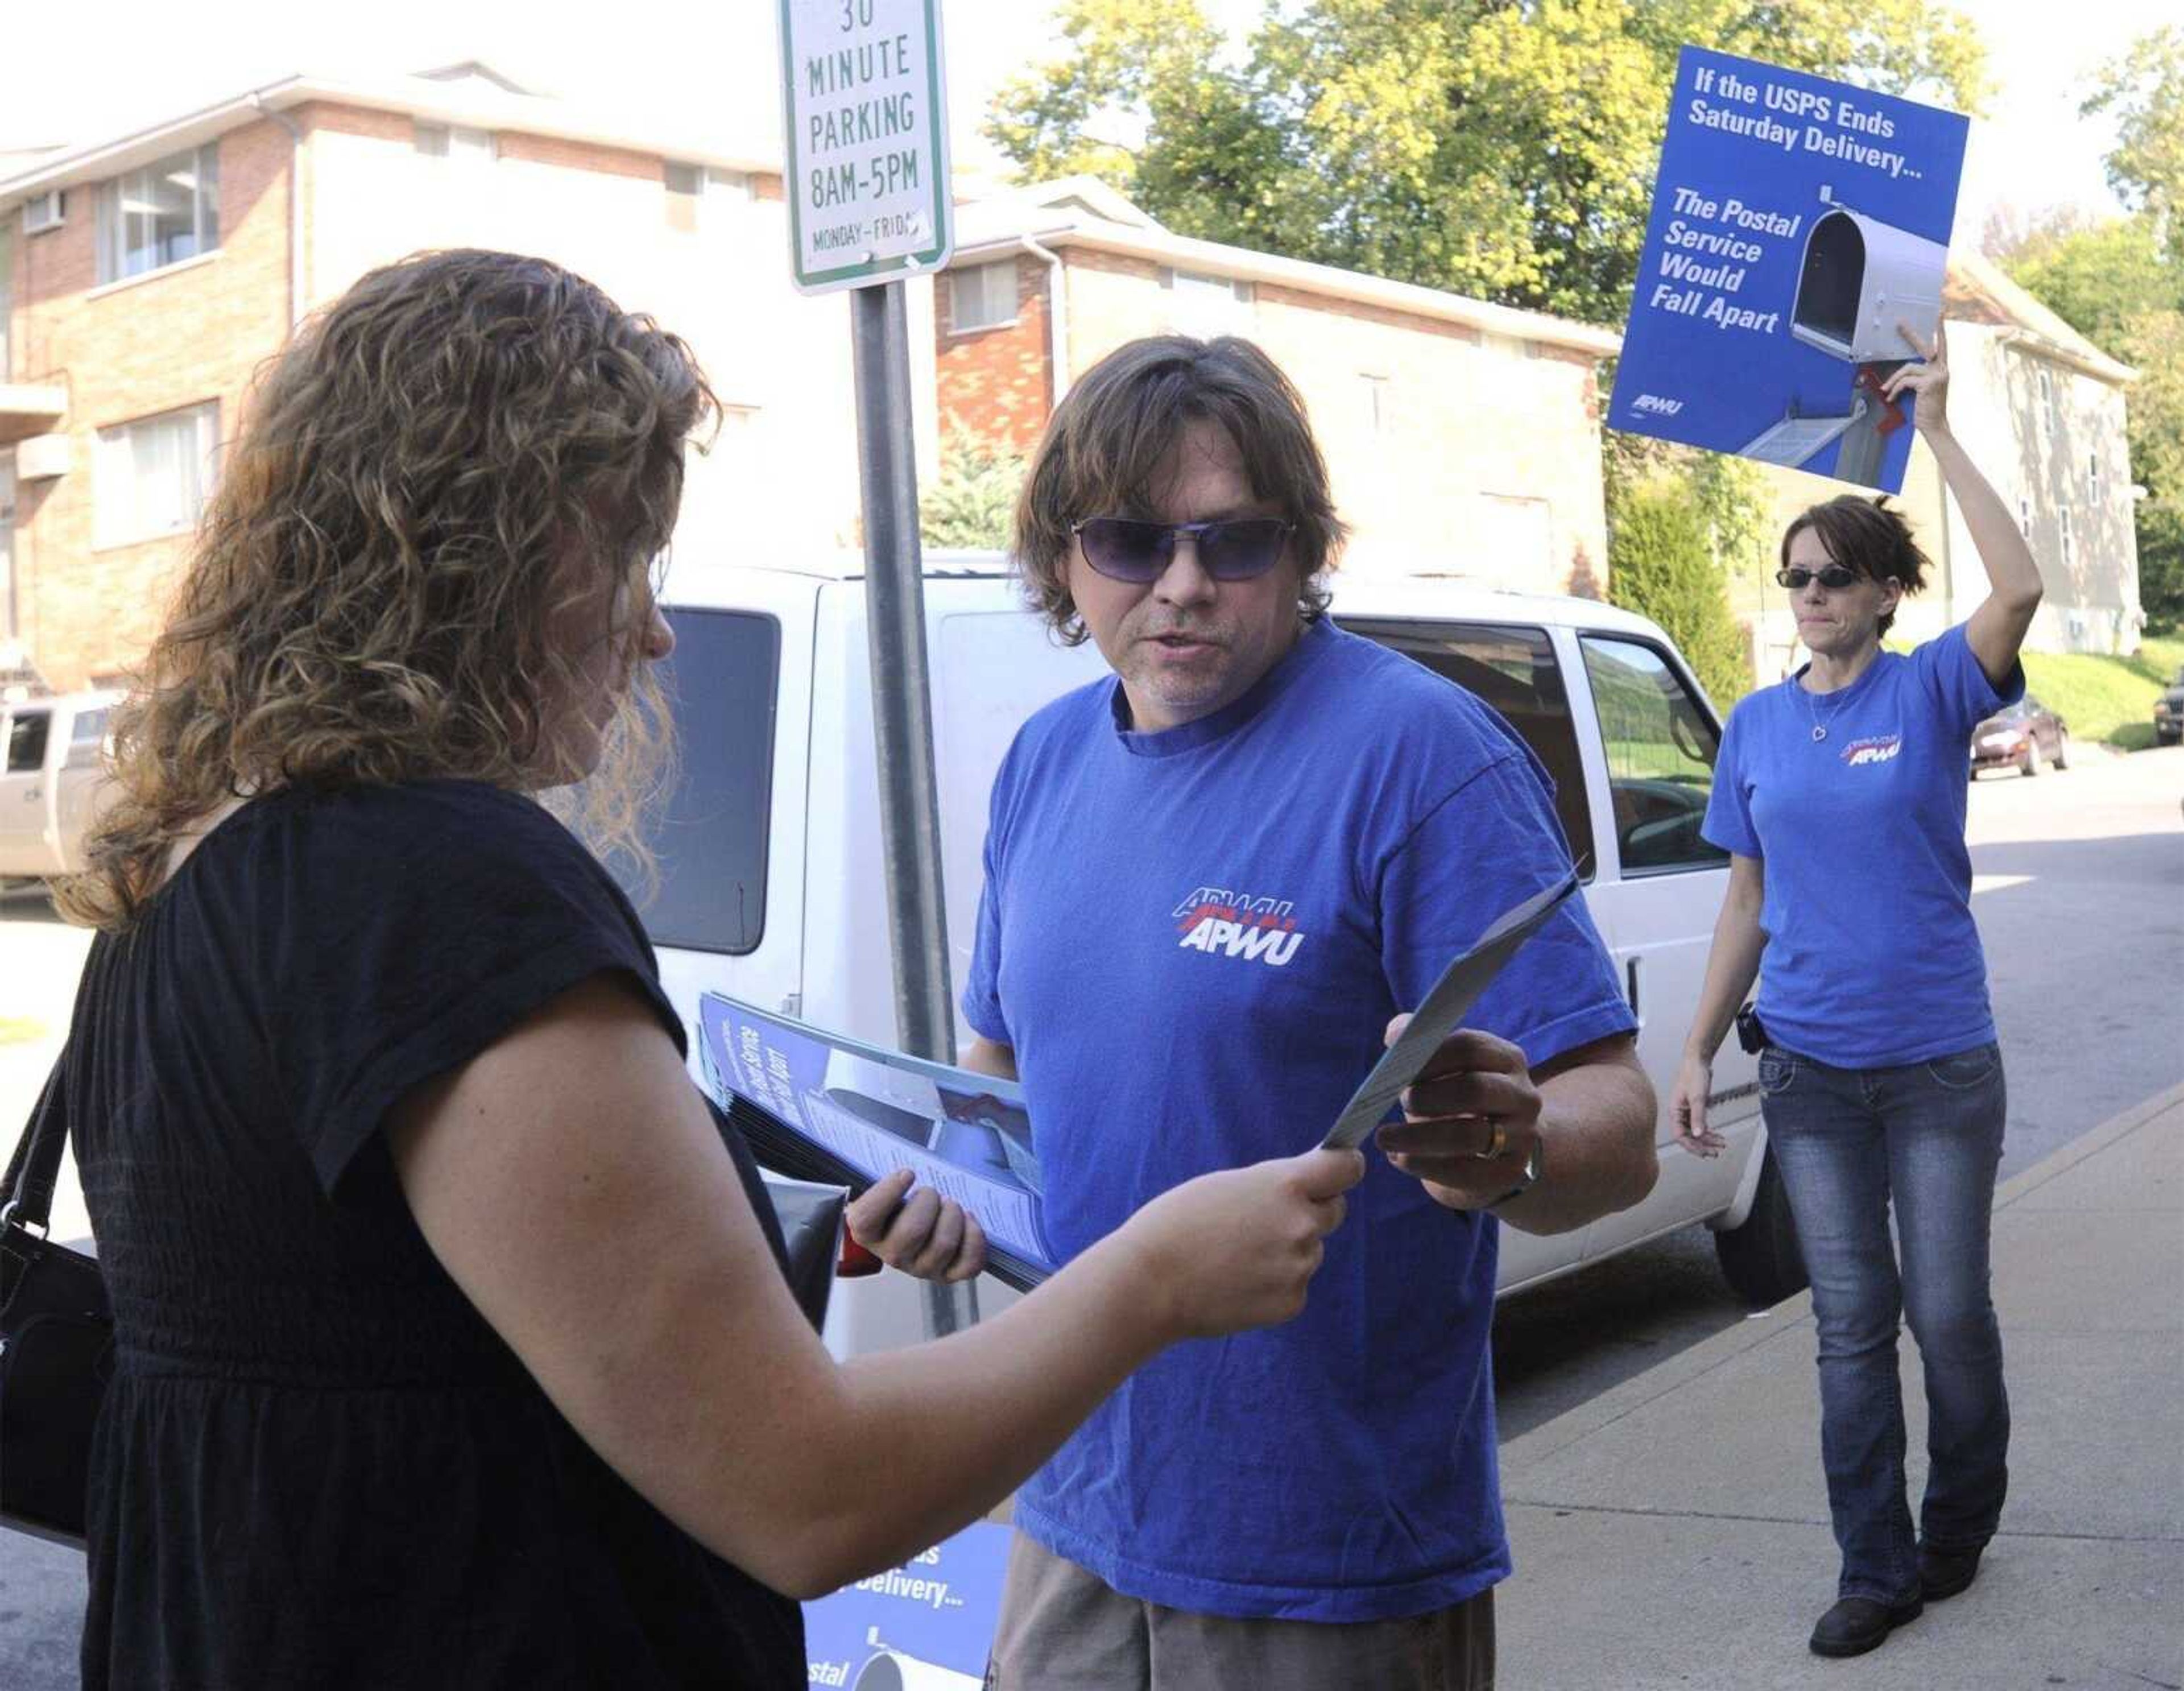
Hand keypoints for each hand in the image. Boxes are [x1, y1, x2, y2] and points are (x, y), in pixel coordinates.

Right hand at [845, 1168, 988, 1283]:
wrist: (910, 1222)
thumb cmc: (898, 1204)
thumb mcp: (885, 1188)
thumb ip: (890, 1180)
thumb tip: (908, 1172)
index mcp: (867, 1233)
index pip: (867, 1218)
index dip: (889, 1192)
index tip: (907, 1174)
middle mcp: (892, 1255)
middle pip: (912, 1231)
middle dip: (929, 1201)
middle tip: (931, 1193)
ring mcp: (921, 1268)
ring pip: (943, 1245)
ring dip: (953, 1216)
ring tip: (950, 1206)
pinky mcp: (948, 1275)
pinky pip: (969, 1264)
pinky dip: (974, 1237)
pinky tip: (968, 1221)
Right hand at [1124, 1147, 1363, 1339]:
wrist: (1150, 1283)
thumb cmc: (1178, 1224)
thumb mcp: (1229, 1186)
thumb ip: (1275, 1187)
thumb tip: (1307, 1193)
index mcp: (1285, 1186)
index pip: (1346, 1168)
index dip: (1345, 1167)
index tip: (1342, 1168)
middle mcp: (1301, 1225)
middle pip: (1332, 1212)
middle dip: (1311, 1212)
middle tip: (1265, 1221)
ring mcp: (1299, 1267)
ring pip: (1309, 1251)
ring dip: (1285, 1251)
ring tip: (1235, 1257)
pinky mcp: (1291, 1303)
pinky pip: (1294, 1285)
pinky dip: (1273, 1284)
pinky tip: (1236, 1283)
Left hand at [1373, 1018, 1541, 1210]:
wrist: (1497, 1148)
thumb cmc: (1457, 1099)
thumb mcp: (1445, 1069)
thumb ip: (1421, 1044)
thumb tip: (1397, 1033)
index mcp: (1506, 1058)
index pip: (1469, 1047)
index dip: (1427, 1056)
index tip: (1396, 1067)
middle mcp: (1522, 1095)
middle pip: (1473, 1090)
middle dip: (1425, 1097)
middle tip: (1398, 1102)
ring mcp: (1522, 1136)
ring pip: (1469, 1135)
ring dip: (1417, 1137)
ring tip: (1384, 1138)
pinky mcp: (1510, 1172)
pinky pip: (1465, 1172)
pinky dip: (1424, 1166)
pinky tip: (1401, 1159)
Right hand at [1671, 1051, 1723, 1158]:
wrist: (1697, 1061)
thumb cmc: (1693, 1075)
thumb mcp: (1697, 1097)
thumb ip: (1698, 1117)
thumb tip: (1698, 1135)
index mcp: (1674, 1112)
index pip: (1680, 1136)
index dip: (1692, 1147)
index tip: (1705, 1153)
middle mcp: (1679, 1115)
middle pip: (1688, 1137)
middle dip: (1702, 1146)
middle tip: (1716, 1153)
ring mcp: (1686, 1113)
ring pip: (1695, 1133)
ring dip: (1708, 1140)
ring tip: (1721, 1144)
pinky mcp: (1694, 1109)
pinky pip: (1700, 1126)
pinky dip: (1709, 1132)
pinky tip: (1718, 1136)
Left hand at [1884, 319, 1949, 436]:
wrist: (1934, 425)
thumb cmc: (1927, 408)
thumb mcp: (1923, 389)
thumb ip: (1918, 376)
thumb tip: (1902, 371)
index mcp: (1941, 367)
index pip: (1941, 344)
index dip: (1939, 328)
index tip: (1939, 312)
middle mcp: (1942, 368)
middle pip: (1924, 346)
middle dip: (1910, 334)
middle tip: (1899, 324)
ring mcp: (1937, 375)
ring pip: (1907, 368)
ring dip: (1894, 380)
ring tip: (1888, 391)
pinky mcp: (1929, 383)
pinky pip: (1905, 380)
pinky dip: (1896, 389)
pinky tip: (1892, 398)